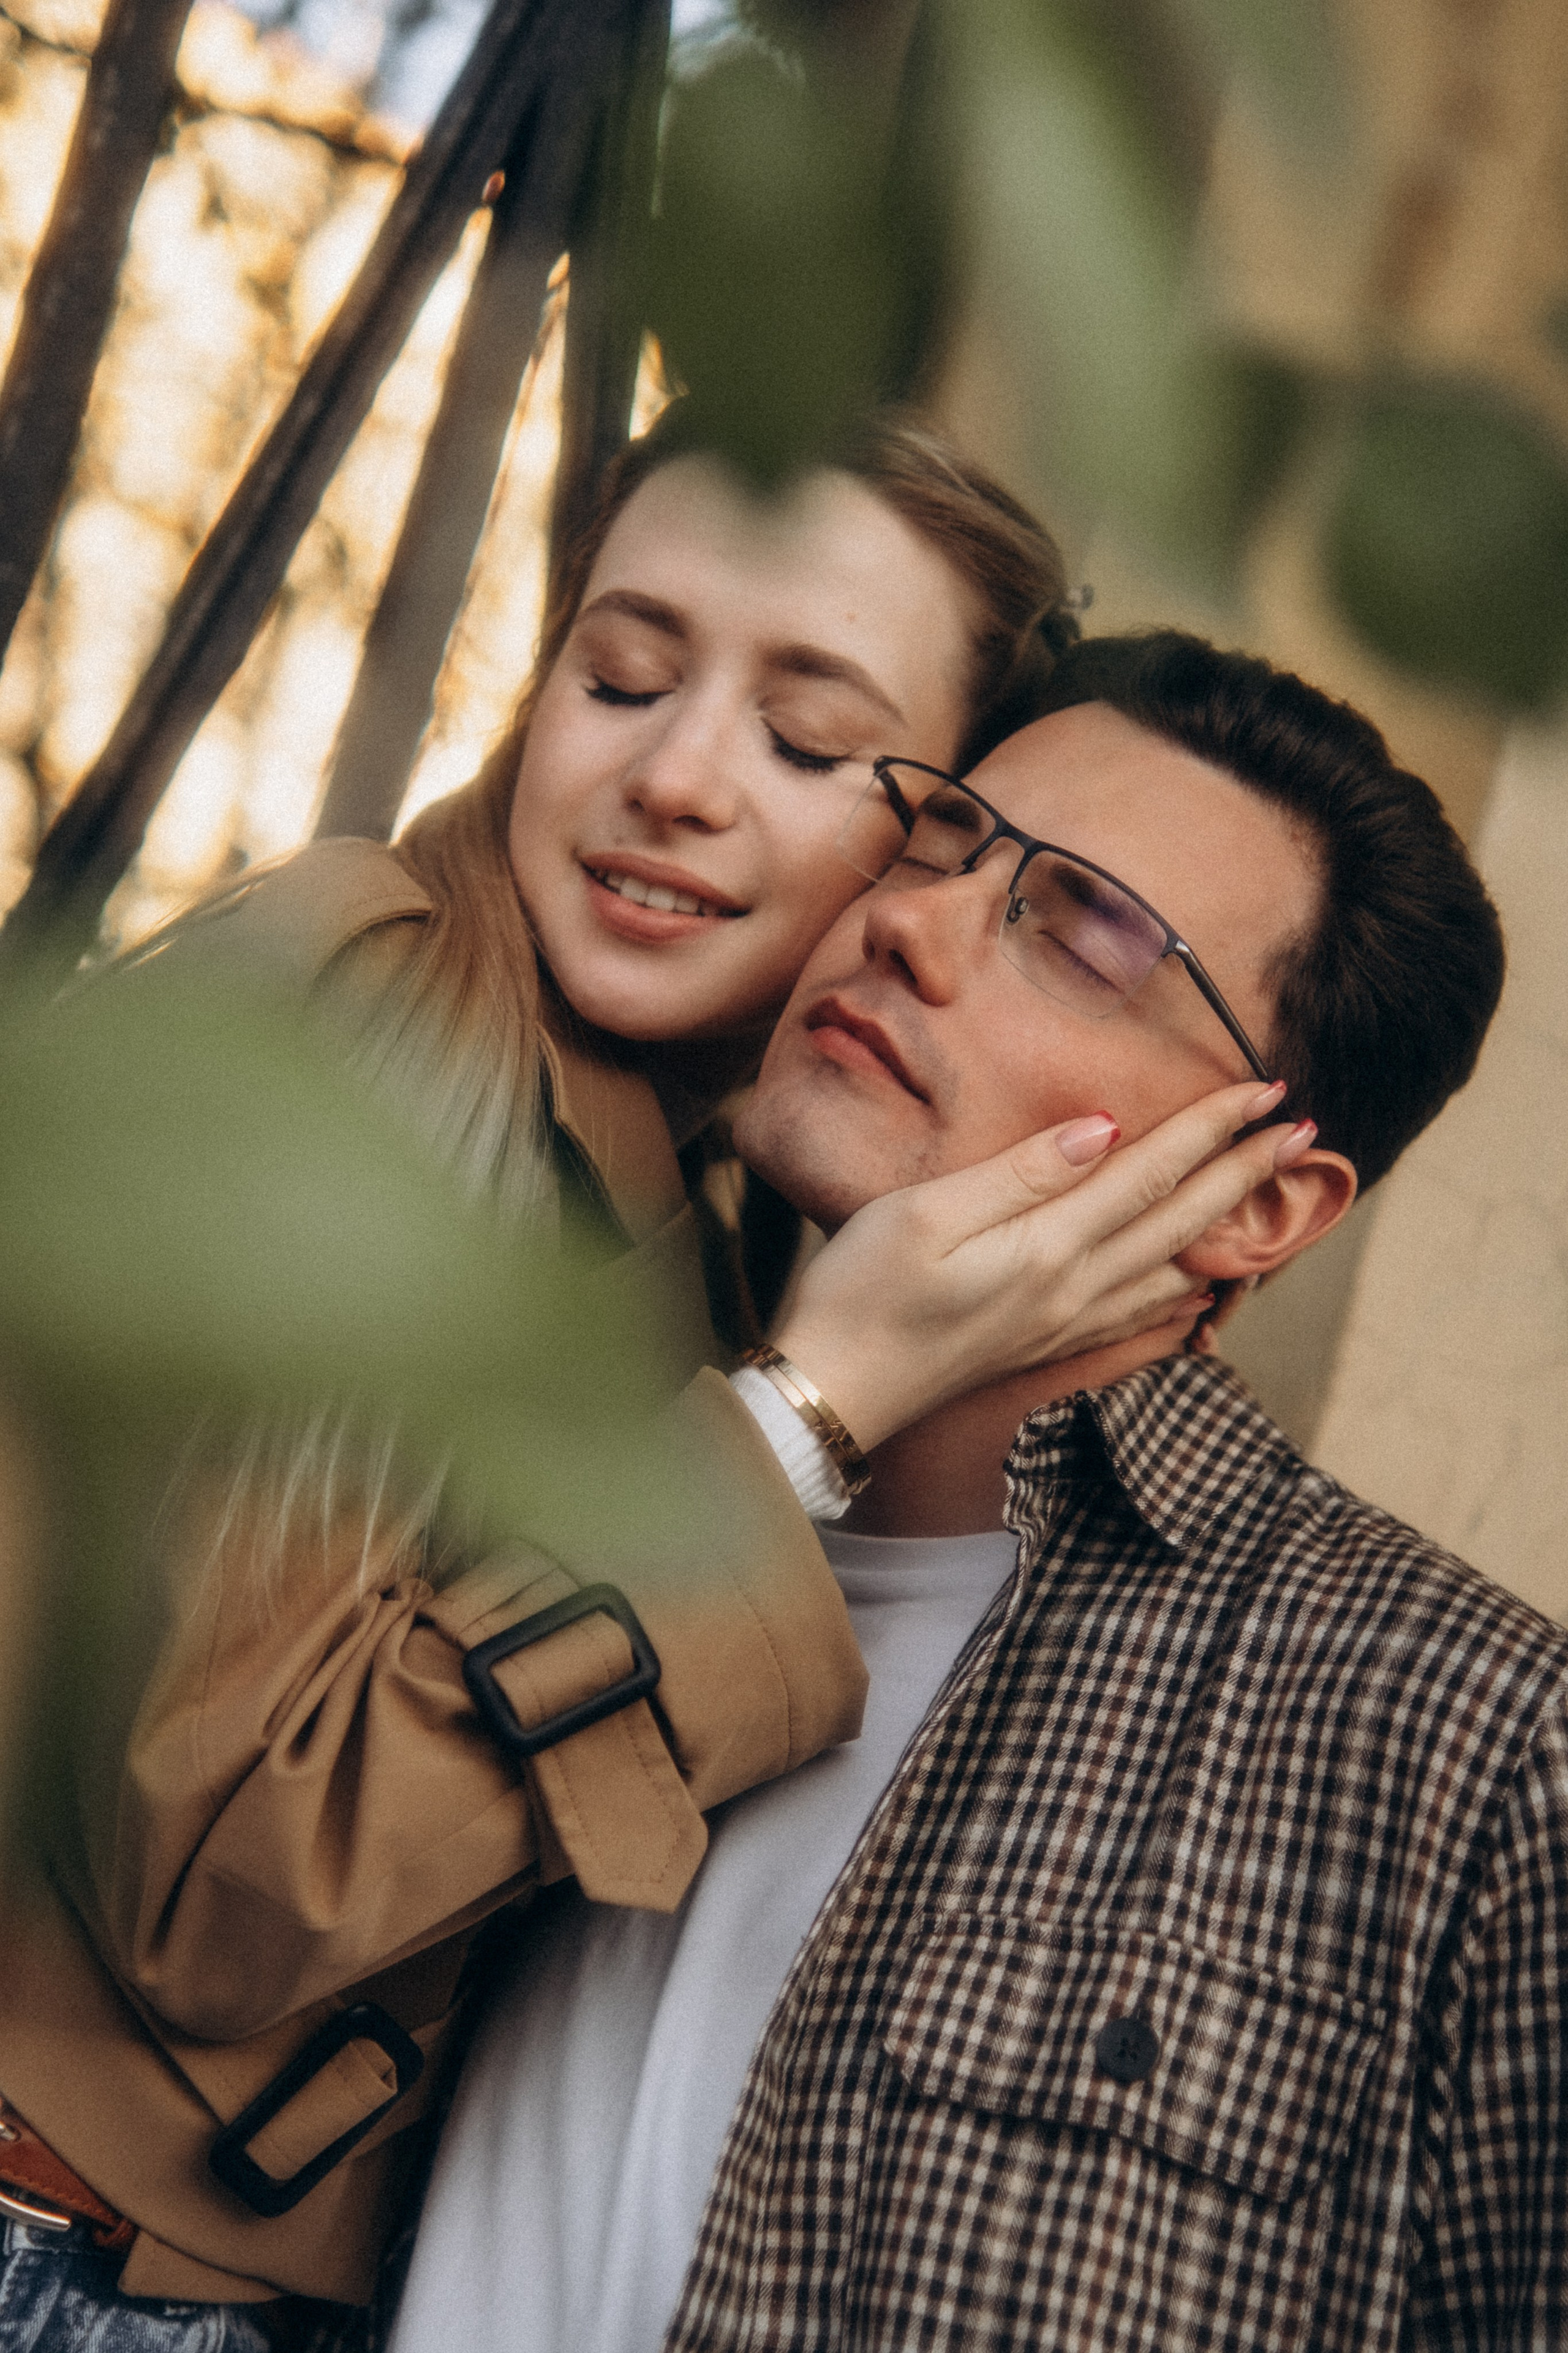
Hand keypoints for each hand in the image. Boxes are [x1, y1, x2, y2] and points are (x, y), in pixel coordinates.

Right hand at [770, 1081, 1303, 1450]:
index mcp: (1047, 1248)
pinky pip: (1138, 1318)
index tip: (1268, 1091)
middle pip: (1181, 1223)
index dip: (1213, 1129)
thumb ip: (1021, 1172)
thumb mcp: (925, 1213)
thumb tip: (1105, 1129)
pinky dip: (1183, 1296)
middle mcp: (1071, 1292)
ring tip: (1271, 1201)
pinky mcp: (1040, 1349)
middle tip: (1305, 1133)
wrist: (829, 1396)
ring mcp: (1060, 1327)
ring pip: (1172, 1273)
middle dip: (1246, 1173)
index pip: (1151, 1174)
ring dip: (1229, 1230)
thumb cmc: (858, 1296)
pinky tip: (1199, 1293)